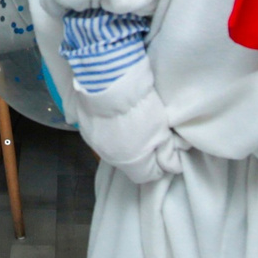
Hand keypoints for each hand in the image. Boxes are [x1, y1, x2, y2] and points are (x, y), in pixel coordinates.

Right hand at [74, 65, 184, 184]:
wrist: (109, 82)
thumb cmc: (140, 107)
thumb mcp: (161, 130)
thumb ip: (168, 152)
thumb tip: (172, 167)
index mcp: (131, 162)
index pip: (148, 176)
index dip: (159, 165)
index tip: (164, 149)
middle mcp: (111, 158)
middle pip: (130, 164)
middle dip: (141, 153)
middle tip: (149, 133)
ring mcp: (95, 144)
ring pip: (115, 151)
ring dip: (124, 142)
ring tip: (131, 124)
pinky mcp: (85, 129)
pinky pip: (102, 138)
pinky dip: (110, 132)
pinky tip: (114, 118)